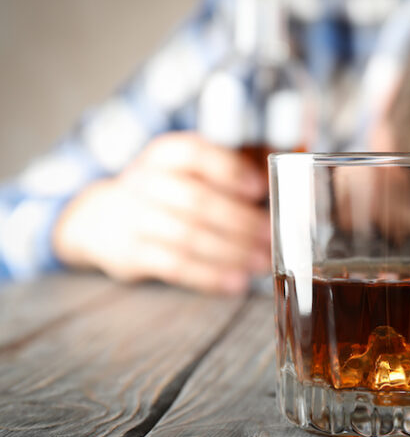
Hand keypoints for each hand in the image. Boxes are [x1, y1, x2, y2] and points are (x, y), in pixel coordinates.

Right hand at [53, 132, 269, 294]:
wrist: (100, 217)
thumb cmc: (166, 191)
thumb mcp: (187, 171)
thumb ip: (229, 173)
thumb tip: (282, 180)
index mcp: (165, 155)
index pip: (194, 154)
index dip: (228, 170)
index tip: (258, 188)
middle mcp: (146, 181)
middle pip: (196, 200)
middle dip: (240, 221)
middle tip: (271, 236)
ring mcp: (135, 218)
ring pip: (188, 236)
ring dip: (231, 252)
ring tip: (262, 262)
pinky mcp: (131, 253)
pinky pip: (175, 266)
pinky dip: (209, 276)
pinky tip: (236, 282)